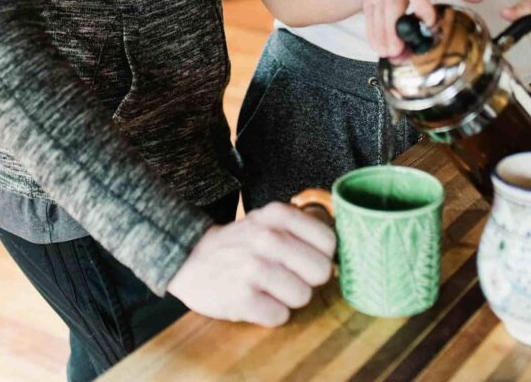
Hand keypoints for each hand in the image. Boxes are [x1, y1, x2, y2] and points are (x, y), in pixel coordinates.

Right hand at [166, 202, 335, 326]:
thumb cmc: (240, 243)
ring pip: (303, 296)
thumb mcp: (268, 220)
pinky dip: (272, 314)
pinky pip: (280, 316)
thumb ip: (302, 229)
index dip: (322, 256)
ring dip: (289, 299)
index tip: (307, 259)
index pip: (328, 241)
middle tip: (288, 276)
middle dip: (309, 280)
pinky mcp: (241, 298)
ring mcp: (252, 268)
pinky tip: (257, 300)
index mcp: (277, 215)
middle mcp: (266, 238)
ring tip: (270, 288)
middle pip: (321, 271)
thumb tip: (340, 253)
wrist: (190, 258)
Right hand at [359, 0, 481, 57]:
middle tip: (399, 50)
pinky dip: (374, 36)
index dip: (422, 4)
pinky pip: (370, 21)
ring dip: (384, 38)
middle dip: (394, 29)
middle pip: (392, 6)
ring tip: (392, 55)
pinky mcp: (368, 2)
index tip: (429, 21)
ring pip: (379, 17)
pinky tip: (381, 49)